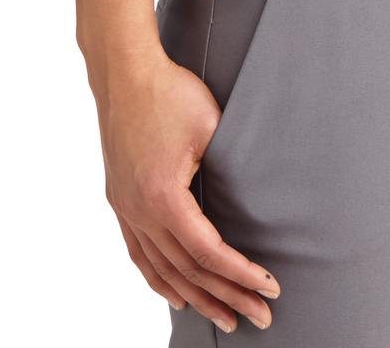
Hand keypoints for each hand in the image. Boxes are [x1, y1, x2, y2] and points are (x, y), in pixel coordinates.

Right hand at [92, 47, 281, 331]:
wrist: (125, 72)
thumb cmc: (171, 93)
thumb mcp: (211, 127)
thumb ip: (230, 167)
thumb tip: (257, 196)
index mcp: (163, 197)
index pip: (209, 253)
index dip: (242, 274)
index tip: (270, 288)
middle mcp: (140, 211)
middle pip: (188, 270)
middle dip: (227, 296)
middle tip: (260, 318)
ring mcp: (126, 208)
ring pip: (162, 269)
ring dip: (196, 296)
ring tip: (226, 317)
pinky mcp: (120, 201)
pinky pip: (139, 254)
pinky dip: (159, 280)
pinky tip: (176, 294)